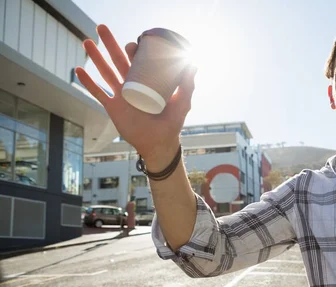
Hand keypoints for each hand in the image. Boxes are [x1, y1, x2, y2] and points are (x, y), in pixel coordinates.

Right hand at [75, 25, 196, 168]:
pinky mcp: (113, 107)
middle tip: (102, 28)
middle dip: (110, 44)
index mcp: (148, 81)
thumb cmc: (172, 123)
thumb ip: (187, 85)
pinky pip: (98, 92)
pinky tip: (78, 70)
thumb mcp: (182, 103)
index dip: (134, 50)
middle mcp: (133, 85)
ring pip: (105, 72)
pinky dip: (88, 82)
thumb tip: (193, 63)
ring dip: (95, 57)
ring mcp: (121, 95)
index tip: (134, 44)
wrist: (158, 144)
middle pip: (118, 60)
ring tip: (86, 42)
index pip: (138, 61)